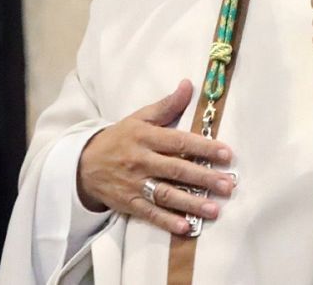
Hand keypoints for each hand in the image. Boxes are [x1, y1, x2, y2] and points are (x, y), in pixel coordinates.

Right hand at [76, 79, 236, 235]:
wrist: (84, 164)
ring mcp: (134, 184)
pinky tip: (185, 227)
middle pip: (176, 170)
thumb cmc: (119, 138)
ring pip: (166, 194)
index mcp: (145, 137)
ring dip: (191, 203)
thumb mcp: (139, 118)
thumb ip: (166, 105)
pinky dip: (167, 221)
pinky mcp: (129, 203)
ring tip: (214, 210)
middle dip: (204, 178)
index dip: (203, 147)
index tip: (226, 154)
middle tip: (228, 185)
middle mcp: (141, 160)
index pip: (178, 141)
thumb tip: (188, 85)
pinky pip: (150, 213)